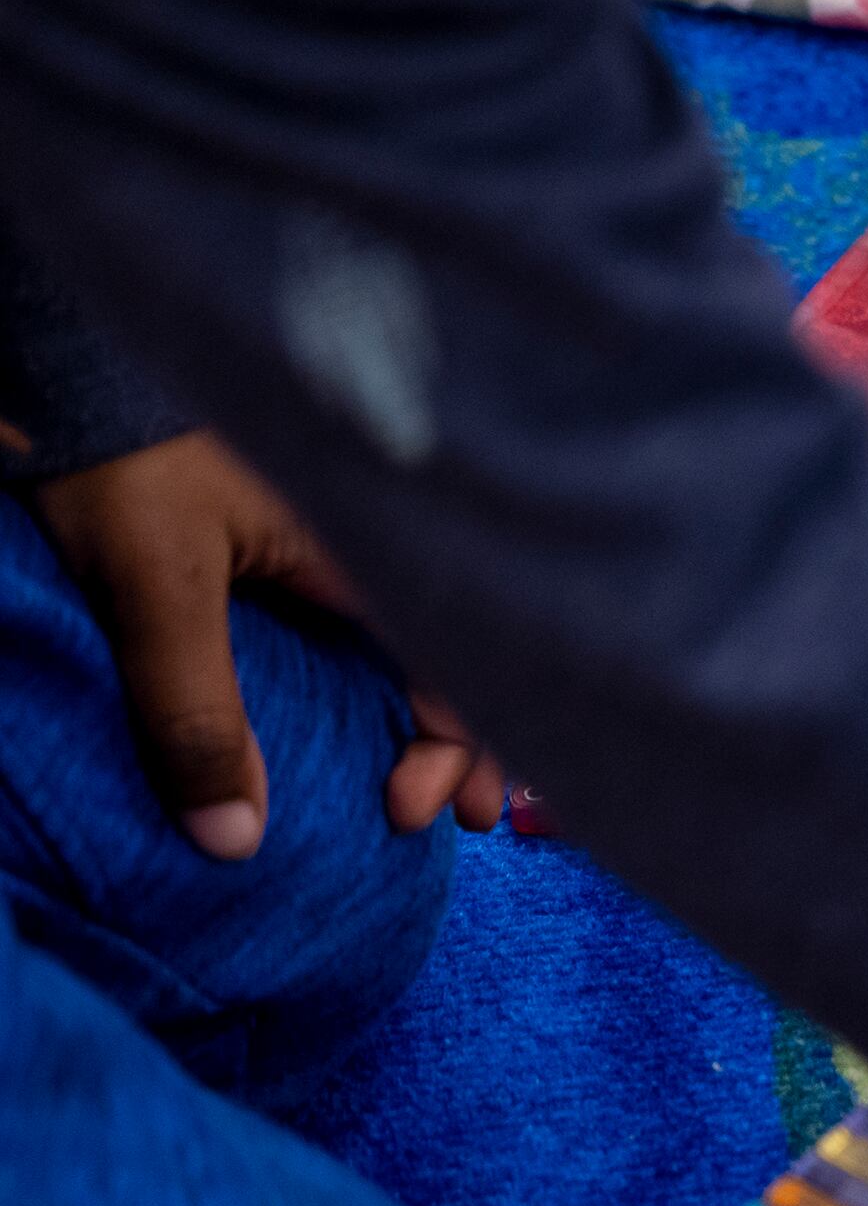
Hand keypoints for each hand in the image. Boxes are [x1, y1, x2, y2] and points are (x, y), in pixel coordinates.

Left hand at [23, 430, 504, 855]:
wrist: (67, 367)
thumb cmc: (123, 458)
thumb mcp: (157, 586)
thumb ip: (195, 709)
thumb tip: (235, 838)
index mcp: (372, 550)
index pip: (461, 662)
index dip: (461, 747)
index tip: (412, 815)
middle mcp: (368, 548)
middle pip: (449, 657)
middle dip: (458, 744)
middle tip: (428, 819)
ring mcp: (329, 546)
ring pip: (402, 644)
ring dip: (409, 718)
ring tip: (401, 780)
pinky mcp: (281, 547)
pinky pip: (346, 627)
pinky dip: (359, 683)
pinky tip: (346, 719)